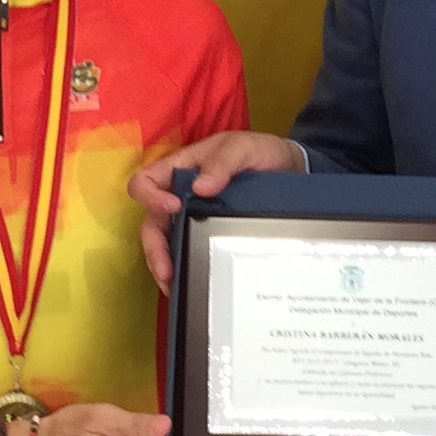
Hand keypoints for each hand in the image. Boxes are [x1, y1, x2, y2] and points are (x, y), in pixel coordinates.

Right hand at [127, 132, 306, 290]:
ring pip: (165, 243)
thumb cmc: (259, 152)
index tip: (173, 207)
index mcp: (181, 169)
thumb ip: (222, 163)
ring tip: (173, 286)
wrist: (289, 170)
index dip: (151, 196)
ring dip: (164, 265)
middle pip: (152, 222)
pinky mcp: (207, 232)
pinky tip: (187, 284)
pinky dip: (183, 269)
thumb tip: (200, 188)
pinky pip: (187, 250)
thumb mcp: (242, 149)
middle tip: (167, 269)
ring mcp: (192, 217)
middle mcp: (180, 196)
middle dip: (154, 247)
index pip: (146, 181)